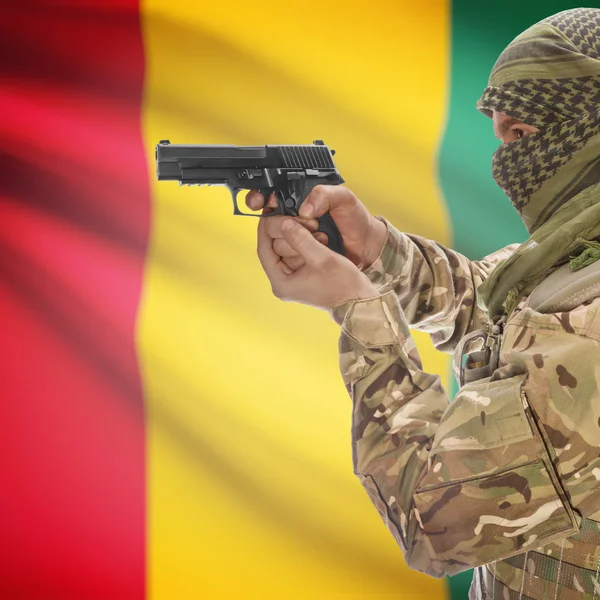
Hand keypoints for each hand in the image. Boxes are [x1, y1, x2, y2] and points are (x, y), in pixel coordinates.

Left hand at [257, 216, 378, 310]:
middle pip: (273, 249)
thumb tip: (283, 223)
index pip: (263, 250)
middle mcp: (283, 283)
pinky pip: (296, 253)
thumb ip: (301, 239)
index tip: (269, 212)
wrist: (358, 301)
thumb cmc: (343, 284)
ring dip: (295, 234)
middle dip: (284, 230)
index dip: (265, 229)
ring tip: (309, 225)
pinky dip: (302, 242)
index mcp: (281, 283)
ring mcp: (292, 280)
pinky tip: (312, 234)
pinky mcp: (302, 276)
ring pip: (284, 249)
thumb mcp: (321, 257)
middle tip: (295, 217)